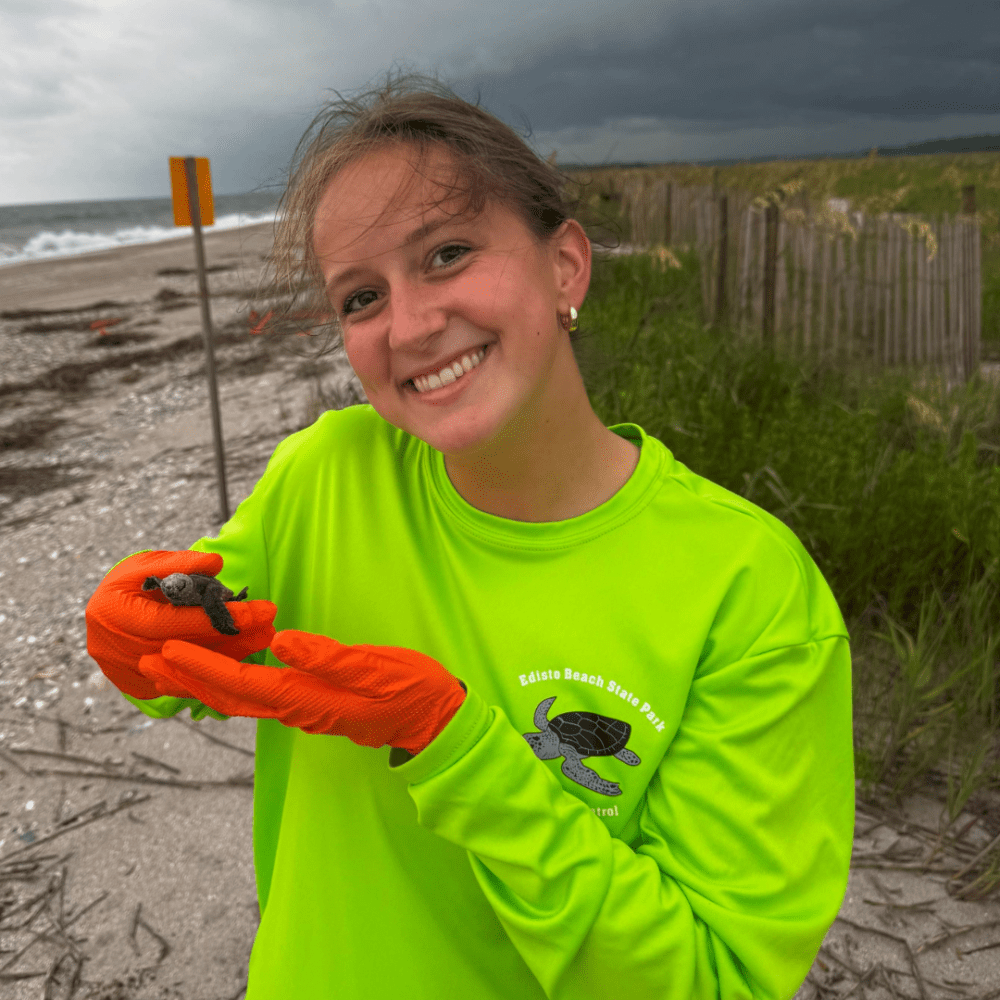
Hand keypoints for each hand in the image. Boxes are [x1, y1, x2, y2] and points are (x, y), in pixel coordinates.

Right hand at [85, 550, 276, 700]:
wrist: (101, 616)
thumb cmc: (126, 584)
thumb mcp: (146, 563)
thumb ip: (181, 563)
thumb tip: (216, 562)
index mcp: (112, 613)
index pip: (172, 622)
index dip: (215, 618)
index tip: (256, 611)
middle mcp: (114, 649)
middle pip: (183, 650)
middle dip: (232, 638)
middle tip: (269, 625)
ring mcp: (125, 673)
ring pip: (186, 670)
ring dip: (229, 655)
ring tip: (265, 637)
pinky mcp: (138, 687)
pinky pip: (183, 681)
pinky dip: (212, 667)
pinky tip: (244, 652)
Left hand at [139, 629, 466, 754]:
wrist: (434, 722)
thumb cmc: (412, 690)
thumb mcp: (377, 667)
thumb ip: (330, 658)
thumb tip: (282, 642)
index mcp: (310, 699)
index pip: (244, 683)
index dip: (204, 667)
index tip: (169, 648)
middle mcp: (299, 709)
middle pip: (231, 698)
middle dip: (189, 679)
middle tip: (150, 659)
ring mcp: (305, 710)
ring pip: (242, 700)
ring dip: (204, 682)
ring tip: (174, 665)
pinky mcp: (313, 704)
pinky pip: (259, 697)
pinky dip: (230, 684)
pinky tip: (223, 672)